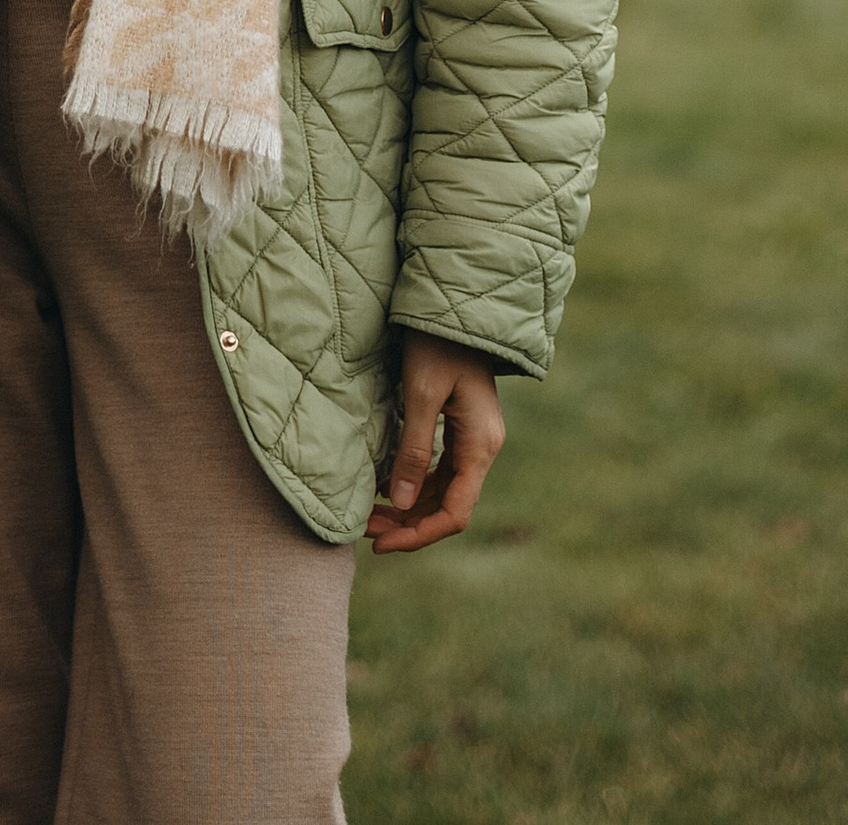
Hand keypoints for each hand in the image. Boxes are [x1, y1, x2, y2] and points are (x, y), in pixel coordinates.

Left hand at [364, 336, 503, 554]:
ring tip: (370, 515)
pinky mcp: (462, 427)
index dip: (418, 536)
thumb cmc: (437, 343)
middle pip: (449, 506)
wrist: (454, 303)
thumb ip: (415, 450)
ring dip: (410, 508)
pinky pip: (441, 470)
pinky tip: (387, 487)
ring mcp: (474, 438)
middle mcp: (483, 448)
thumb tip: (402, 505)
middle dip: (408, 524)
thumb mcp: (422, 394)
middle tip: (365, 530)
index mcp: (480, 445)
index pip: (455, 513)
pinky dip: (415, 485)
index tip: (380, 543)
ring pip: (444, 491)